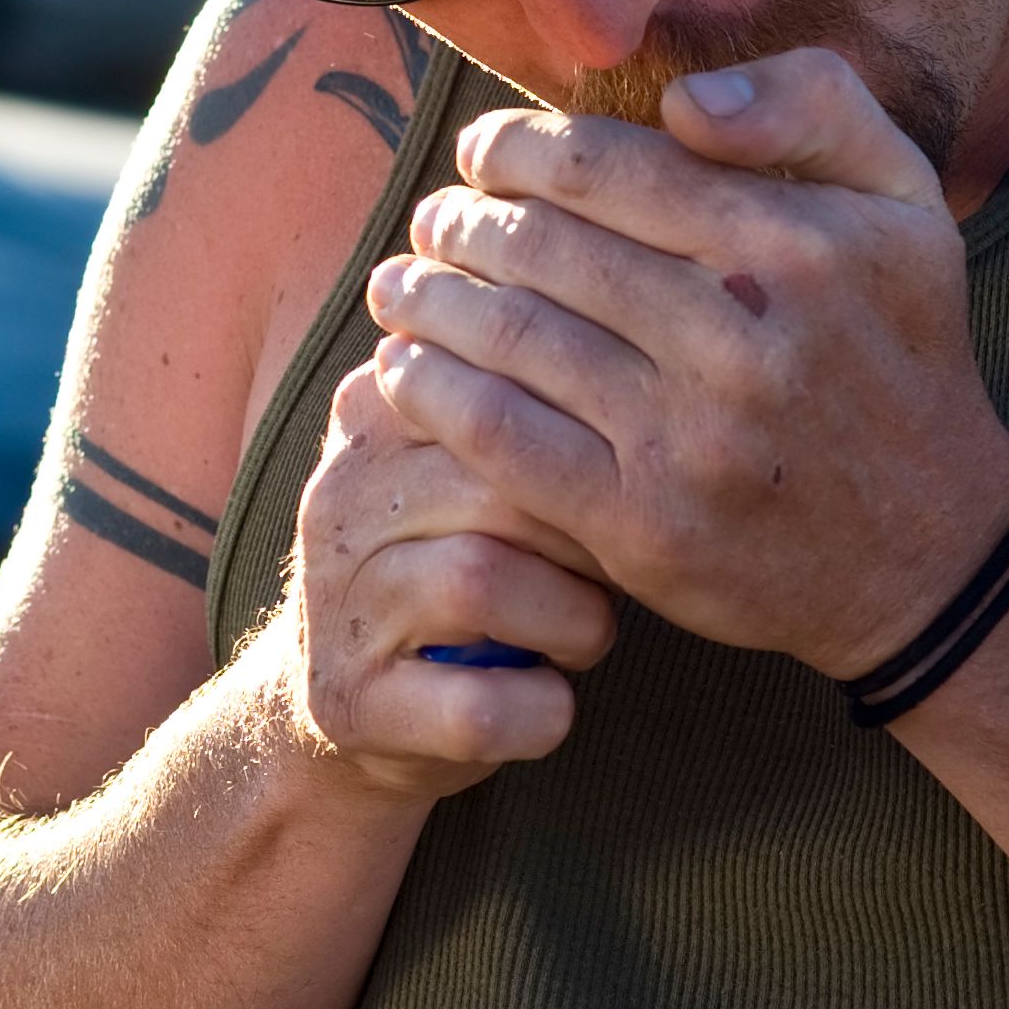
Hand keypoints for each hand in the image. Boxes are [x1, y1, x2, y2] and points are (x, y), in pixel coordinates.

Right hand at [271, 357, 621, 801]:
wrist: (357, 700)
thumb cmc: (465, 558)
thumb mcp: (480, 462)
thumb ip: (536, 389)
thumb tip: (670, 298)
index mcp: (375, 413)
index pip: (494, 372)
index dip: (592, 429)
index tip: (641, 473)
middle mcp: (340, 494)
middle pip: (494, 472)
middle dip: (589, 526)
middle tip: (628, 558)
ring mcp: (338, 600)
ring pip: (480, 578)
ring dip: (570, 616)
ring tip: (589, 629)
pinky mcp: (351, 702)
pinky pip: (477, 705)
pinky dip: (539, 710)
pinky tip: (551, 701)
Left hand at [361, 48, 1008, 684]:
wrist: (934, 551)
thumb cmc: (899, 351)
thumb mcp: (906, 202)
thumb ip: (813, 104)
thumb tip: (681, 102)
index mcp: (795, 242)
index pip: (602, 166)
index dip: (516, 150)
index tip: (483, 154)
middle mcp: (741, 337)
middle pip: (541, 247)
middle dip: (462, 221)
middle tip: (432, 218)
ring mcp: (688, 439)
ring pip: (510, 338)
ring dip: (428, 299)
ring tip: (398, 282)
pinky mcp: (644, 527)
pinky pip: (502, 439)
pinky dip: (434, 395)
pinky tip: (401, 369)